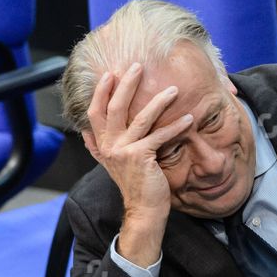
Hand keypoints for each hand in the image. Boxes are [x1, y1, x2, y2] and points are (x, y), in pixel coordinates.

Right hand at [80, 62, 195, 260]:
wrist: (143, 209)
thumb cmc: (135, 183)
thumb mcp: (113, 162)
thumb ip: (101, 146)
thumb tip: (87, 133)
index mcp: (102, 144)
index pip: (95, 113)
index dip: (101, 93)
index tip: (109, 74)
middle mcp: (109, 146)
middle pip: (115, 108)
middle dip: (126, 84)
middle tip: (137, 66)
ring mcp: (123, 151)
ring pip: (140, 118)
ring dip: (159, 101)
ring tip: (174, 89)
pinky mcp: (140, 157)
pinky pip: (160, 135)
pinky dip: (176, 126)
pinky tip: (189, 118)